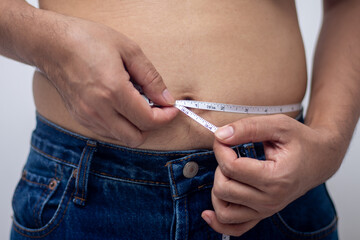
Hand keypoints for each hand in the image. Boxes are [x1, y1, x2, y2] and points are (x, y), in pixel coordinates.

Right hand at [40, 17, 177, 146]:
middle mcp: (99, 110)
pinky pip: (107, 132)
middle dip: (152, 126)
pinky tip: (120, 105)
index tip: (172, 109)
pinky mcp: (80, 118)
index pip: (148, 120)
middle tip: (157, 108)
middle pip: (136, 138)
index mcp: (113, 91)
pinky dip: (120, 125)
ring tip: (136, 103)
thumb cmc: (87, 40)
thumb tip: (166, 98)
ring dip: (136, 126)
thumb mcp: (129, 50)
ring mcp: (87, 117)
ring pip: (122, 138)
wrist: (51, 44)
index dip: (166, 117)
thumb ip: (151, 78)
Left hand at [201, 114, 343, 235]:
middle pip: (224, 188)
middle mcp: (271, 200)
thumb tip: (220, 135)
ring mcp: (266, 211)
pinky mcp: (261, 215)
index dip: (220, 148)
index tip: (224, 138)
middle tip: (231, 153)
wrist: (319, 159)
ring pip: (224, 211)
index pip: (231, 167)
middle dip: (220, 166)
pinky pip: (235, 228)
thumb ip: (248, 128)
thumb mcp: (278, 125)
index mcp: (276, 178)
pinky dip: (219, 222)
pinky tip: (208, 212)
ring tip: (229, 173)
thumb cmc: (300, 142)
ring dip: (218, 189)